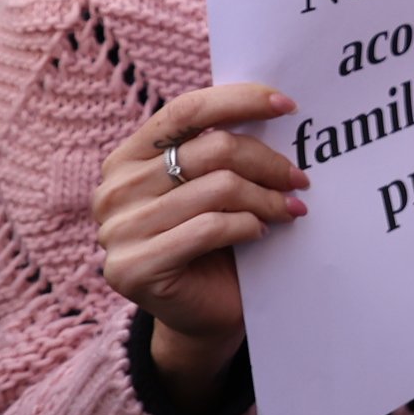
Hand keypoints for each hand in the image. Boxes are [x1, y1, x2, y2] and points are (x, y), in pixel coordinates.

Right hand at [91, 83, 306, 396]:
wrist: (203, 313)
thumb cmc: (215, 242)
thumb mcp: (215, 185)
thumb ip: (223, 149)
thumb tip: (275, 107)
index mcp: (128, 158)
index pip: (186, 111)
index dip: (239, 101)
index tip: (288, 106)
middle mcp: (114, 190)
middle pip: (210, 150)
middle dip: (267, 162)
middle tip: (300, 179)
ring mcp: (116, 231)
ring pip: (216, 189)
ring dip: (265, 198)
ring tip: (290, 209)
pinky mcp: (132, 268)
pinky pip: (209, 229)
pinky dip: (246, 227)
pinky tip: (259, 233)